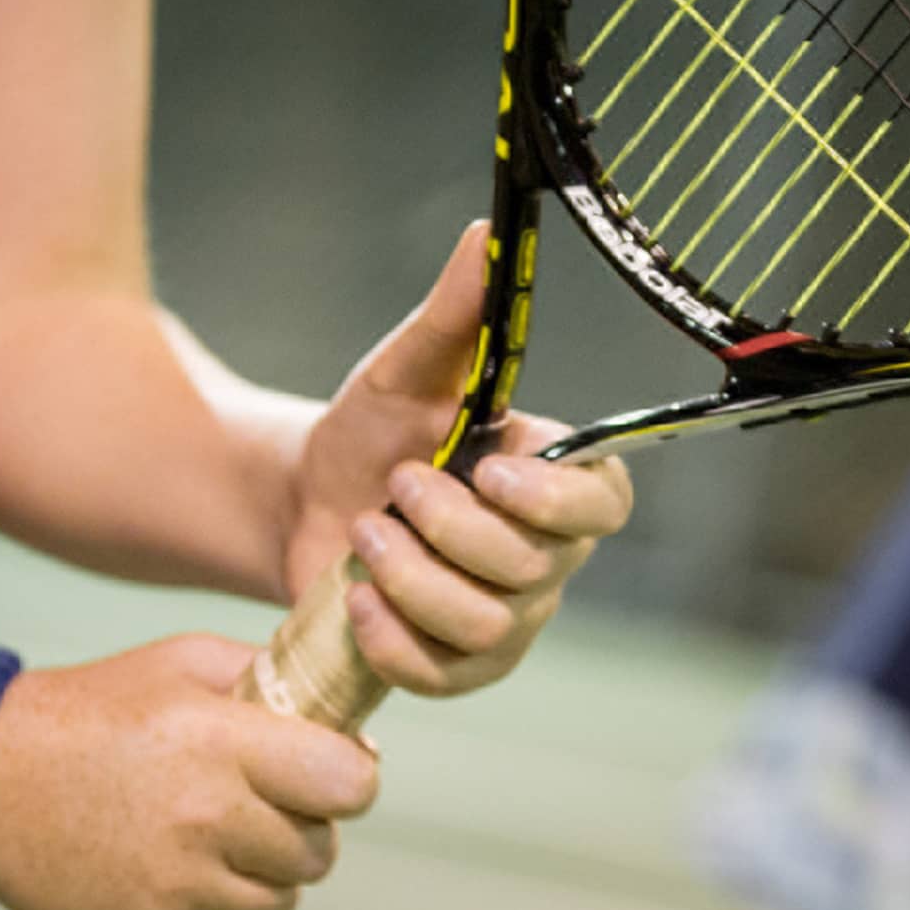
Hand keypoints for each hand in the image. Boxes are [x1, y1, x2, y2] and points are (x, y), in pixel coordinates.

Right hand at [0, 637, 377, 909]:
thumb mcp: (183, 663)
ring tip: (215, 847)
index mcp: (224, 742)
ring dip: (263, 881)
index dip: (348, 780)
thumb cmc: (95, 710)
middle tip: (257, 811)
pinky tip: (199, 894)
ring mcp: (177, 888)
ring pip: (280, 905)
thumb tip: (355, 734)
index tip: (325, 775)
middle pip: (318, 852)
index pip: (349, 784)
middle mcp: (208, 818)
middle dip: (301, 830)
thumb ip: (272, 678)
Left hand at [288, 221, 632, 694]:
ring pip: (487, 627)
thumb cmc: (370, 432)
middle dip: (450, 529)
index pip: (604, 502)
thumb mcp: (405, 369)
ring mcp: (504, 619)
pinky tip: (356, 602)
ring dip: (412, 579)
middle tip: (395, 487)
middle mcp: (543, 557)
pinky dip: (394, 641)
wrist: (306, 503)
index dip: (559, 499)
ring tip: (364, 534)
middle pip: (534, 568)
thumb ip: (454, 313)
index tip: (492, 469)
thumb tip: (487, 233)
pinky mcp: (456, 667)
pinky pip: (446, 676)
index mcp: (548, 481)